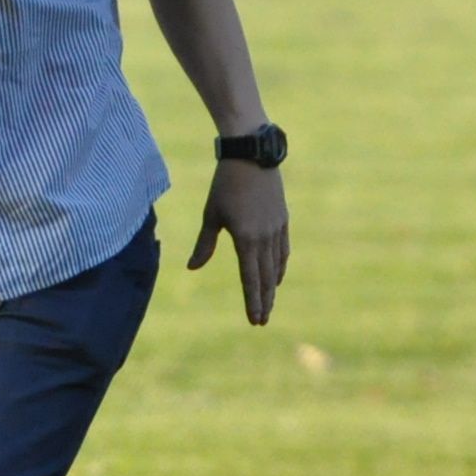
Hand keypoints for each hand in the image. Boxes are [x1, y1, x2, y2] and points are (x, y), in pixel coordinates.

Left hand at [189, 157, 287, 324]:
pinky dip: (280, 266)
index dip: (252, 301)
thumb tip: (192, 268)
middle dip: (264, 300)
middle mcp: (265, 238)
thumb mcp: (212, 215)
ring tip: (269, 303)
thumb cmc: (226, 184)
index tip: (255, 319)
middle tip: (263, 320)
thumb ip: (205, 244)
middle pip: (266, 277)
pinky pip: (283, 250)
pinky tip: (278, 275)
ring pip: (276, 265)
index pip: (250, 278)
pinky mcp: (282, 219)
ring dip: (272, 286)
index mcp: (246, 238)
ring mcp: (277, 229)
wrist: (252, 156)